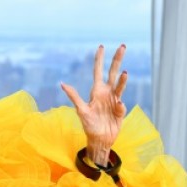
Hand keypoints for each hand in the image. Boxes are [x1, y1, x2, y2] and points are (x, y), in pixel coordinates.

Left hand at [60, 44, 127, 165]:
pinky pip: (121, 105)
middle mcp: (107, 93)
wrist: (99, 139)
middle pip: (112, 72)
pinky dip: (120, 105)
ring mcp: (115, 100)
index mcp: (96, 91)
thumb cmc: (88, 125)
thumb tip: (62, 83)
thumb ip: (74, 96)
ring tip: (125, 73)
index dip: (99, 60)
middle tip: (122, 46)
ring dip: (123, 79)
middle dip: (117, 59)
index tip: (101, 47)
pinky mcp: (121, 110)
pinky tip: (118, 106)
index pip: (98, 71)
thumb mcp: (81, 110)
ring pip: (120, 84)